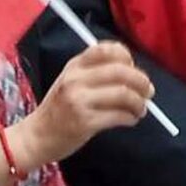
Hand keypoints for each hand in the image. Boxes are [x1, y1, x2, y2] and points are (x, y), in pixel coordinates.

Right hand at [15, 41, 153, 167]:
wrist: (37, 136)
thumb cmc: (59, 108)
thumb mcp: (71, 81)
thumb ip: (95, 72)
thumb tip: (134, 73)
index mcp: (75, 66)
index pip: (106, 49)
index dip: (127, 57)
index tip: (134, 68)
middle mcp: (76, 79)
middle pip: (121, 72)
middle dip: (141, 82)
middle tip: (148, 92)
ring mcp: (79, 101)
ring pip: (123, 94)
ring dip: (139, 103)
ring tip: (141, 109)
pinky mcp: (84, 123)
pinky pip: (118, 116)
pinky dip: (131, 117)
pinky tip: (131, 119)